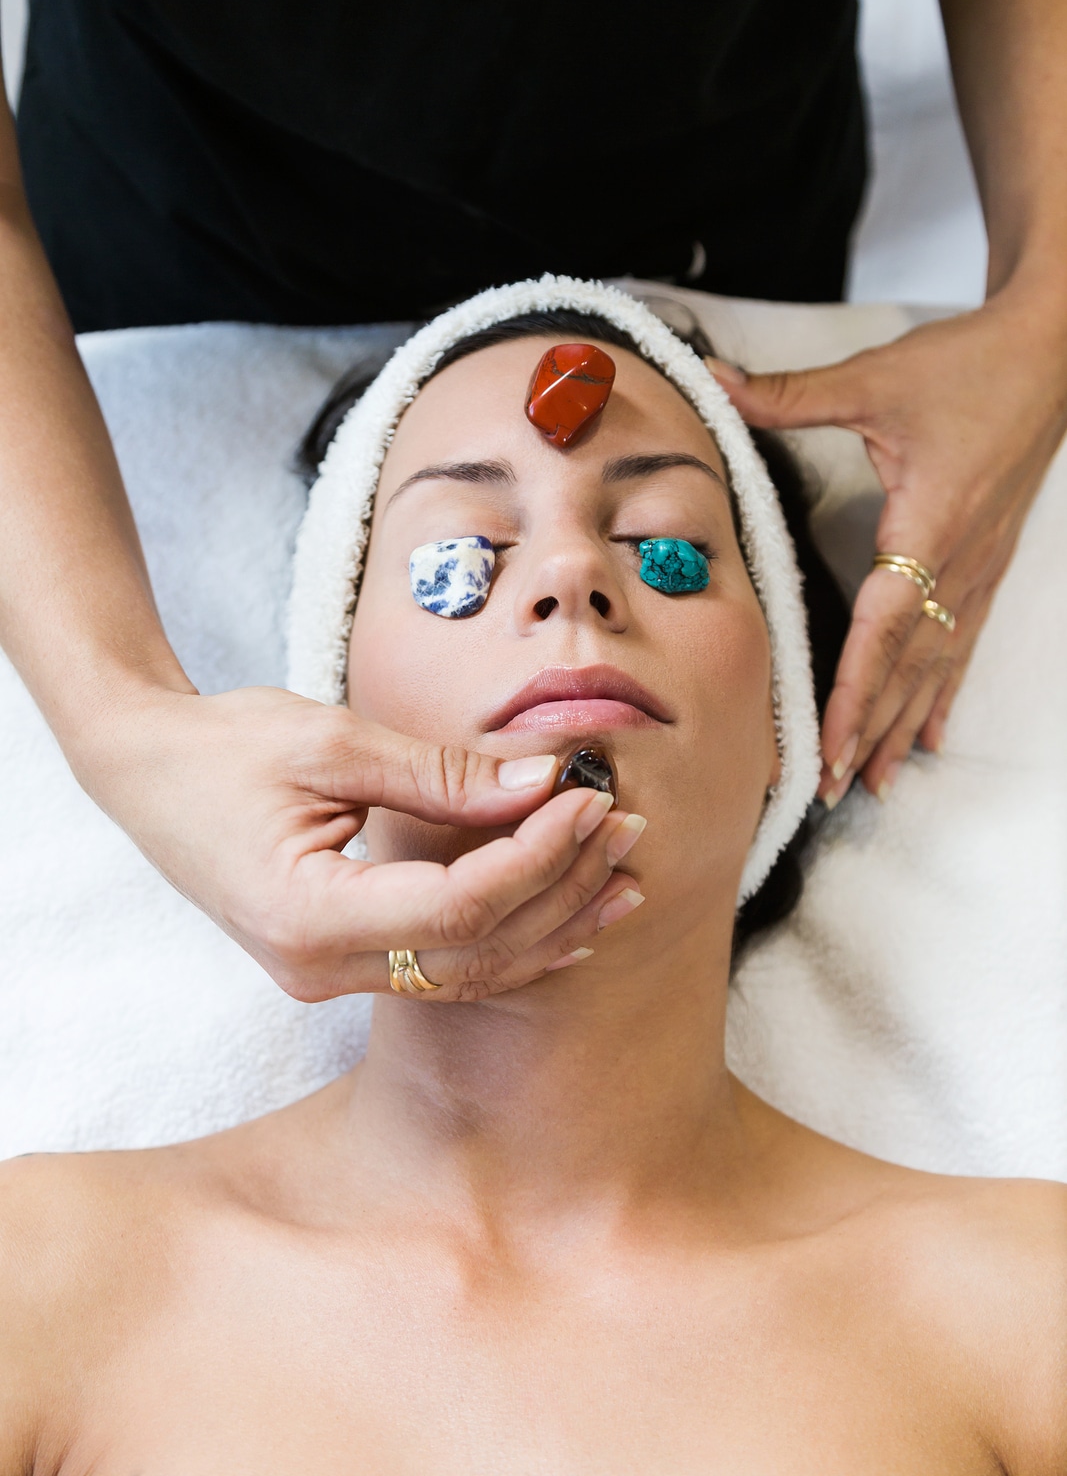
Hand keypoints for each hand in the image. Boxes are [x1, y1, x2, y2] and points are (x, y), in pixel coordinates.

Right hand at [78, 684, 644, 1000]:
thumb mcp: (334, 742)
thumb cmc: (227, 745)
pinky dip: (508, 939)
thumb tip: (544, 784)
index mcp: (306, 916)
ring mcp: (324, 976)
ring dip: (550, 922)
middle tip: (627, 827)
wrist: (144, 771)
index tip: (589, 802)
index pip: (458, 908)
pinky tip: (568, 918)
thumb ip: (443, 776)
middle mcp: (316, 968)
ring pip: (467, 973)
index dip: (537, 859)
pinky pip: (441, 968)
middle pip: (475, 952)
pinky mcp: (337, 962)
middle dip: (562, 890)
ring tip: (623, 874)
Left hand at [709, 294, 1066, 799]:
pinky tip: (933, 734)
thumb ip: (788, 393)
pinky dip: (943, 692)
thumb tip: (712, 381)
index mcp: (929, 529)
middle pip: (912, 666)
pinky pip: (963, 642)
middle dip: (874, 730)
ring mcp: (980, 570)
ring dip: (906, 725)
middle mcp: (959, 564)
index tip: (833, 748)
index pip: (885, 631)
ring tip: (878, 782)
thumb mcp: (874, 377)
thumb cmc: (967, 365)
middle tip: (835, 788)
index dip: (858, 695)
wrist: (1051, 353)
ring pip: (939, 665)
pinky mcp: (988, 564)